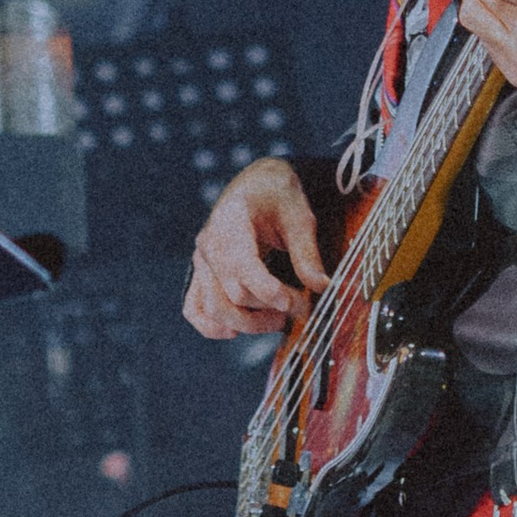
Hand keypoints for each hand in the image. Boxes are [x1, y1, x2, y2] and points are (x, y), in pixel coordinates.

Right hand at [184, 154, 328, 339]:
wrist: (255, 185)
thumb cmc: (277, 196)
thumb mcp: (299, 216)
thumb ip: (307, 253)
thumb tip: (322, 287)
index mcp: (230, 220)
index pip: (242, 265)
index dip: (269, 291)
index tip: (298, 303)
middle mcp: (209, 243)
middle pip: (232, 293)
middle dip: (269, 309)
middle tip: (302, 308)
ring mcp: (201, 260)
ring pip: (214, 307)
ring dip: (248, 323)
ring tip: (280, 319)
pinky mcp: (200, 274)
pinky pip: (194, 308)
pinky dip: (212, 325)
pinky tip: (237, 331)